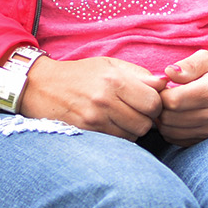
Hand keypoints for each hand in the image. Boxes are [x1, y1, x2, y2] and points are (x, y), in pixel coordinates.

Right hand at [17, 56, 165, 138]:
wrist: (41, 86)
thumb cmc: (80, 74)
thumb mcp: (110, 65)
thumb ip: (139, 74)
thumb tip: (165, 83)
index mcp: (114, 80)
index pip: (154, 102)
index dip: (156, 103)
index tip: (148, 101)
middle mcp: (105, 101)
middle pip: (145, 123)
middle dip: (146, 119)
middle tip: (136, 111)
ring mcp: (94, 120)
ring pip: (132, 136)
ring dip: (132, 129)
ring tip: (122, 117)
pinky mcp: (85, 133)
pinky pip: (116, 142)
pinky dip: (119, 136)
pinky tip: (110, 125)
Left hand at [157, 25, 207, 145]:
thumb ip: (189, 65)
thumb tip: (168, 73)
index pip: (172, 101)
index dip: (160, 93)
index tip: (163, 85)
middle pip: (169, 119)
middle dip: (159, 107)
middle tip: (163, 95)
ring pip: (171, 132)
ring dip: (163, 119)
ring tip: (170, 105)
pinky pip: (180, 140)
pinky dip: (172, 130)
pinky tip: (177, 116)